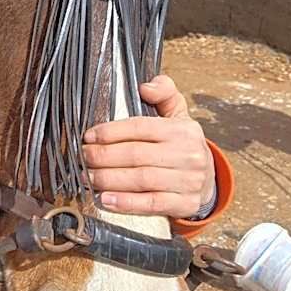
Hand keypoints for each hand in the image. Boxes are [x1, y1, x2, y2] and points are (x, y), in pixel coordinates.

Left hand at [82, 74, 215, 218]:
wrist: (207, 179)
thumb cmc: (181, 144)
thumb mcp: (178, 114)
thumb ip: (164, 93)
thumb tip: (145, 86)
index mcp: (182, 129)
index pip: (140, 127)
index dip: (110, 132)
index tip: (88, 136)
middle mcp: (188, 154)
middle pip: (136, 154)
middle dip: (103, 156)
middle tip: (83, 157)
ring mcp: (189, 181)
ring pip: (142, 179)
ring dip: (109, 179)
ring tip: (88, 177)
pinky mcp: (186, 204)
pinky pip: (152, 204)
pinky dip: (126, 203)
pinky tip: (106, 200)